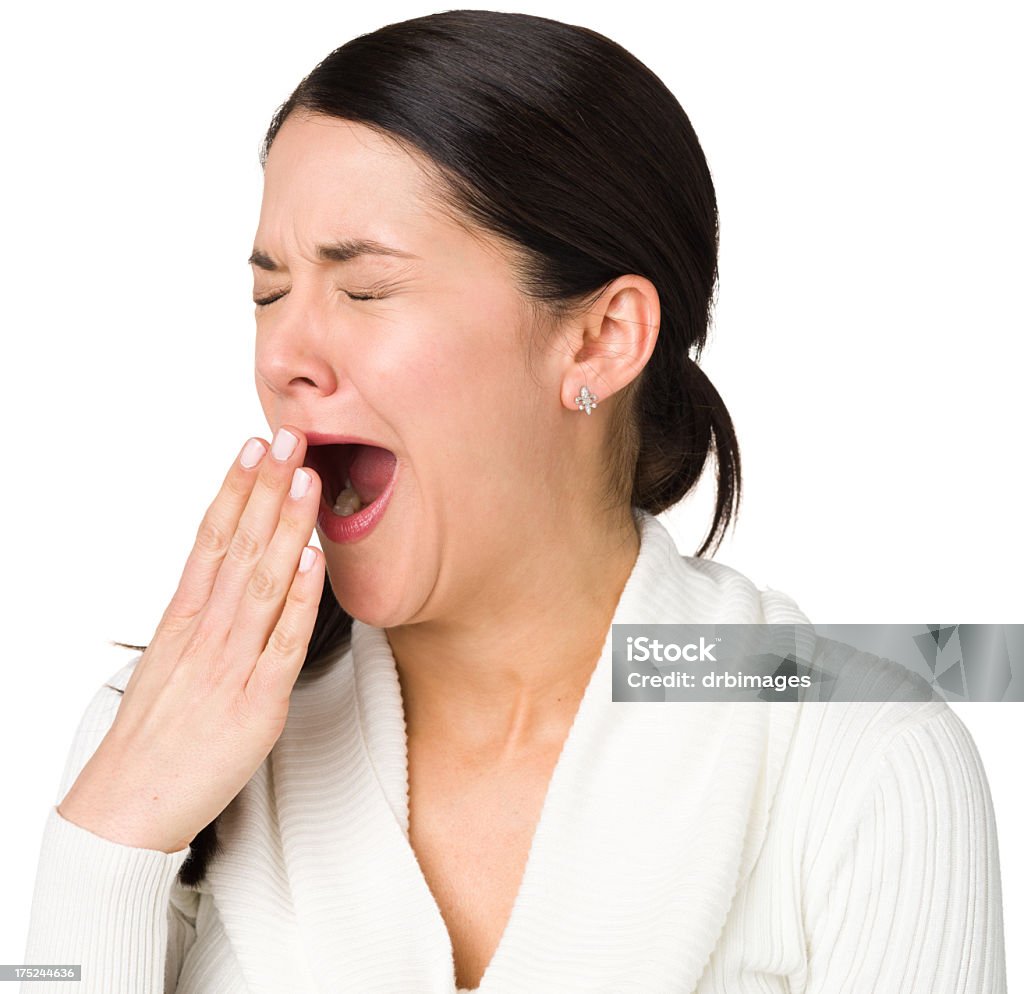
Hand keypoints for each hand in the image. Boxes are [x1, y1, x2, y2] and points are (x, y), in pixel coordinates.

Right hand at [57, 426, 324, 852]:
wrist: (126, 807)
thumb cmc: (152, 733)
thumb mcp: (169, 658)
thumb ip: (200, 614)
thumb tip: (226, 572)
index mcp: (182, 618)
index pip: (210, 537)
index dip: (235, 488)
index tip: (252, 446)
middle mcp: (206, 631)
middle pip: (239, 546)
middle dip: (266, 488)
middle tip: (288, 437)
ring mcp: (232, 664)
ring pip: (264, 581)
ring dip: (287, 527)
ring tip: (305, 478)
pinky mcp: (259, 702)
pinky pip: (284, 642)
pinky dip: (301, 599)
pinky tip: (313, 561)